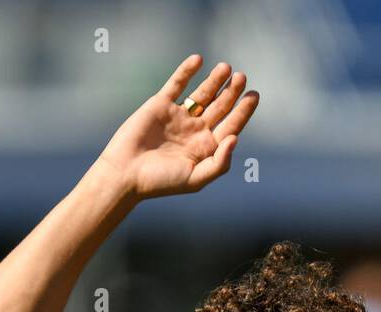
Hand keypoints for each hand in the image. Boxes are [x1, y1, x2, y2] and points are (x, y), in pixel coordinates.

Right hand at [96, 54, 259, 200]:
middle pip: (220, 106)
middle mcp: (195, 130)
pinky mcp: (161, 105)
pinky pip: (176, 84)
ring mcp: (178, 116)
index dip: (243, 110)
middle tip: (242, 78)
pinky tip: (198, 60)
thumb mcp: (196, 178)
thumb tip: (235, 138)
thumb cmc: (161, 182)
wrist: (126, 173)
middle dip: (232, 92)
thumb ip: (219, 162)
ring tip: (227, 67)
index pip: (231, 125)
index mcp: (206, 147)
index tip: (254, 95)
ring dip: (215, 80)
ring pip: (202, 93)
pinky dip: (186, 71)